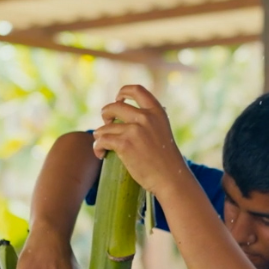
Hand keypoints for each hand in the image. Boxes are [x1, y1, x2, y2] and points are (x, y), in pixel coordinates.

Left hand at [91, 85, 193, 199]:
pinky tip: (100, 154)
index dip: (123, 92)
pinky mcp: (124, 144)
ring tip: (102, 146)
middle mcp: (145, 117)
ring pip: (104, 127)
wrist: (171, 179)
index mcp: (157, 112)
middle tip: (107, 126)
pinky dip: (97, 147)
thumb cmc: (167, 161)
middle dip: (106, 114)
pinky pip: (101, 140)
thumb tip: (128, 119)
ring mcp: (134, 130)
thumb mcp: (163, 132)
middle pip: (114, 106)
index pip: (137, 90)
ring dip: (99, 136)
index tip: (118, 99)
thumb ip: (150, 122)